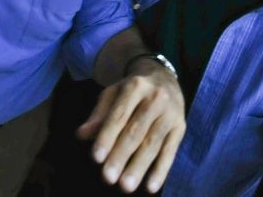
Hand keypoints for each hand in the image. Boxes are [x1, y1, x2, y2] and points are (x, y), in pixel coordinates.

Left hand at [77, 59, 185, 193]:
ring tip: (126, 186)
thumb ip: (99, 114)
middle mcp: (156, 98)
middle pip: (136, 131)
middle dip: (121, 155)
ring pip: (153, 143)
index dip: (107, 136)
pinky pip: (171, 151)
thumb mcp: (113, 93)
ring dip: (139, 166)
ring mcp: (171, 113)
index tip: (96, 158)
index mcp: (135, 86)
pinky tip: (150, 187)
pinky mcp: (181, 127)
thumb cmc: (133, 90)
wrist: (164, 77)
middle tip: (108, 178)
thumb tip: (82, 134)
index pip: (119, 115)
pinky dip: (161, 170)